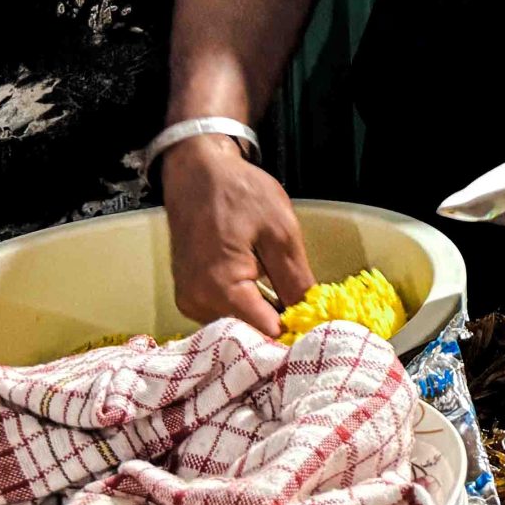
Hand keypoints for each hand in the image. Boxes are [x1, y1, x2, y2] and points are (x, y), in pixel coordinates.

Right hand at [161, 136, 315, 334]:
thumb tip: (311, 317)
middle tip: (307, 310)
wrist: (197, 172)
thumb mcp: (281, 231)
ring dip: (262, 316)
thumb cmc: (239, 193)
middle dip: (279, 324)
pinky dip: (246, 307)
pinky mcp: (189, 295)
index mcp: (220, 288)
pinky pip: (223, 314)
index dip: (294, 330)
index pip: (265, 333)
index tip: (316, 323)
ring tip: (283, 294)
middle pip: (249, 333)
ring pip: (237, 326)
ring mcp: (189, 300)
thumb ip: (295, 280)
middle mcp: (197, 302)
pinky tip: (262, 289)